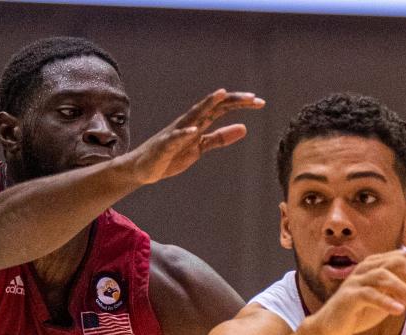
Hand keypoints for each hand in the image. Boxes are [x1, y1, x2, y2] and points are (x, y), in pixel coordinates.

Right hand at [121, 89, 263, 185]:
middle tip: (253, 97)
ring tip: (222, 94)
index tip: (260, 102)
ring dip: (208, 104)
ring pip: (195, 115)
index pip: (223, 109)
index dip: (241, 104)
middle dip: (233, 100)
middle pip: (213, 107)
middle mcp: (190, 122)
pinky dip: (185, 133)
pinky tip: (195, 130)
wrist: (144, 168)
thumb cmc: (172, 155)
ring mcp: (177, 132)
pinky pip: (176, 138)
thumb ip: (221, 137)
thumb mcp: (202, 147)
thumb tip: (244, 128)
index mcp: (199, 123)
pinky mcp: (166, 145)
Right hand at [308, 251, 405, 334]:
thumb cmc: (361, 310)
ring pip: (383, 276)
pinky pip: (370, 294)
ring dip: (402, 290)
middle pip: (394, 262)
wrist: (334, 327)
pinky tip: (399, 311)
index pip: (400, 257)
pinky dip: (386, 302)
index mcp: (374, 265)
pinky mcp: (349, 296)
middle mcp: (365, 268)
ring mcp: (356, 281)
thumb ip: (404, 280)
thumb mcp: (387, 295)